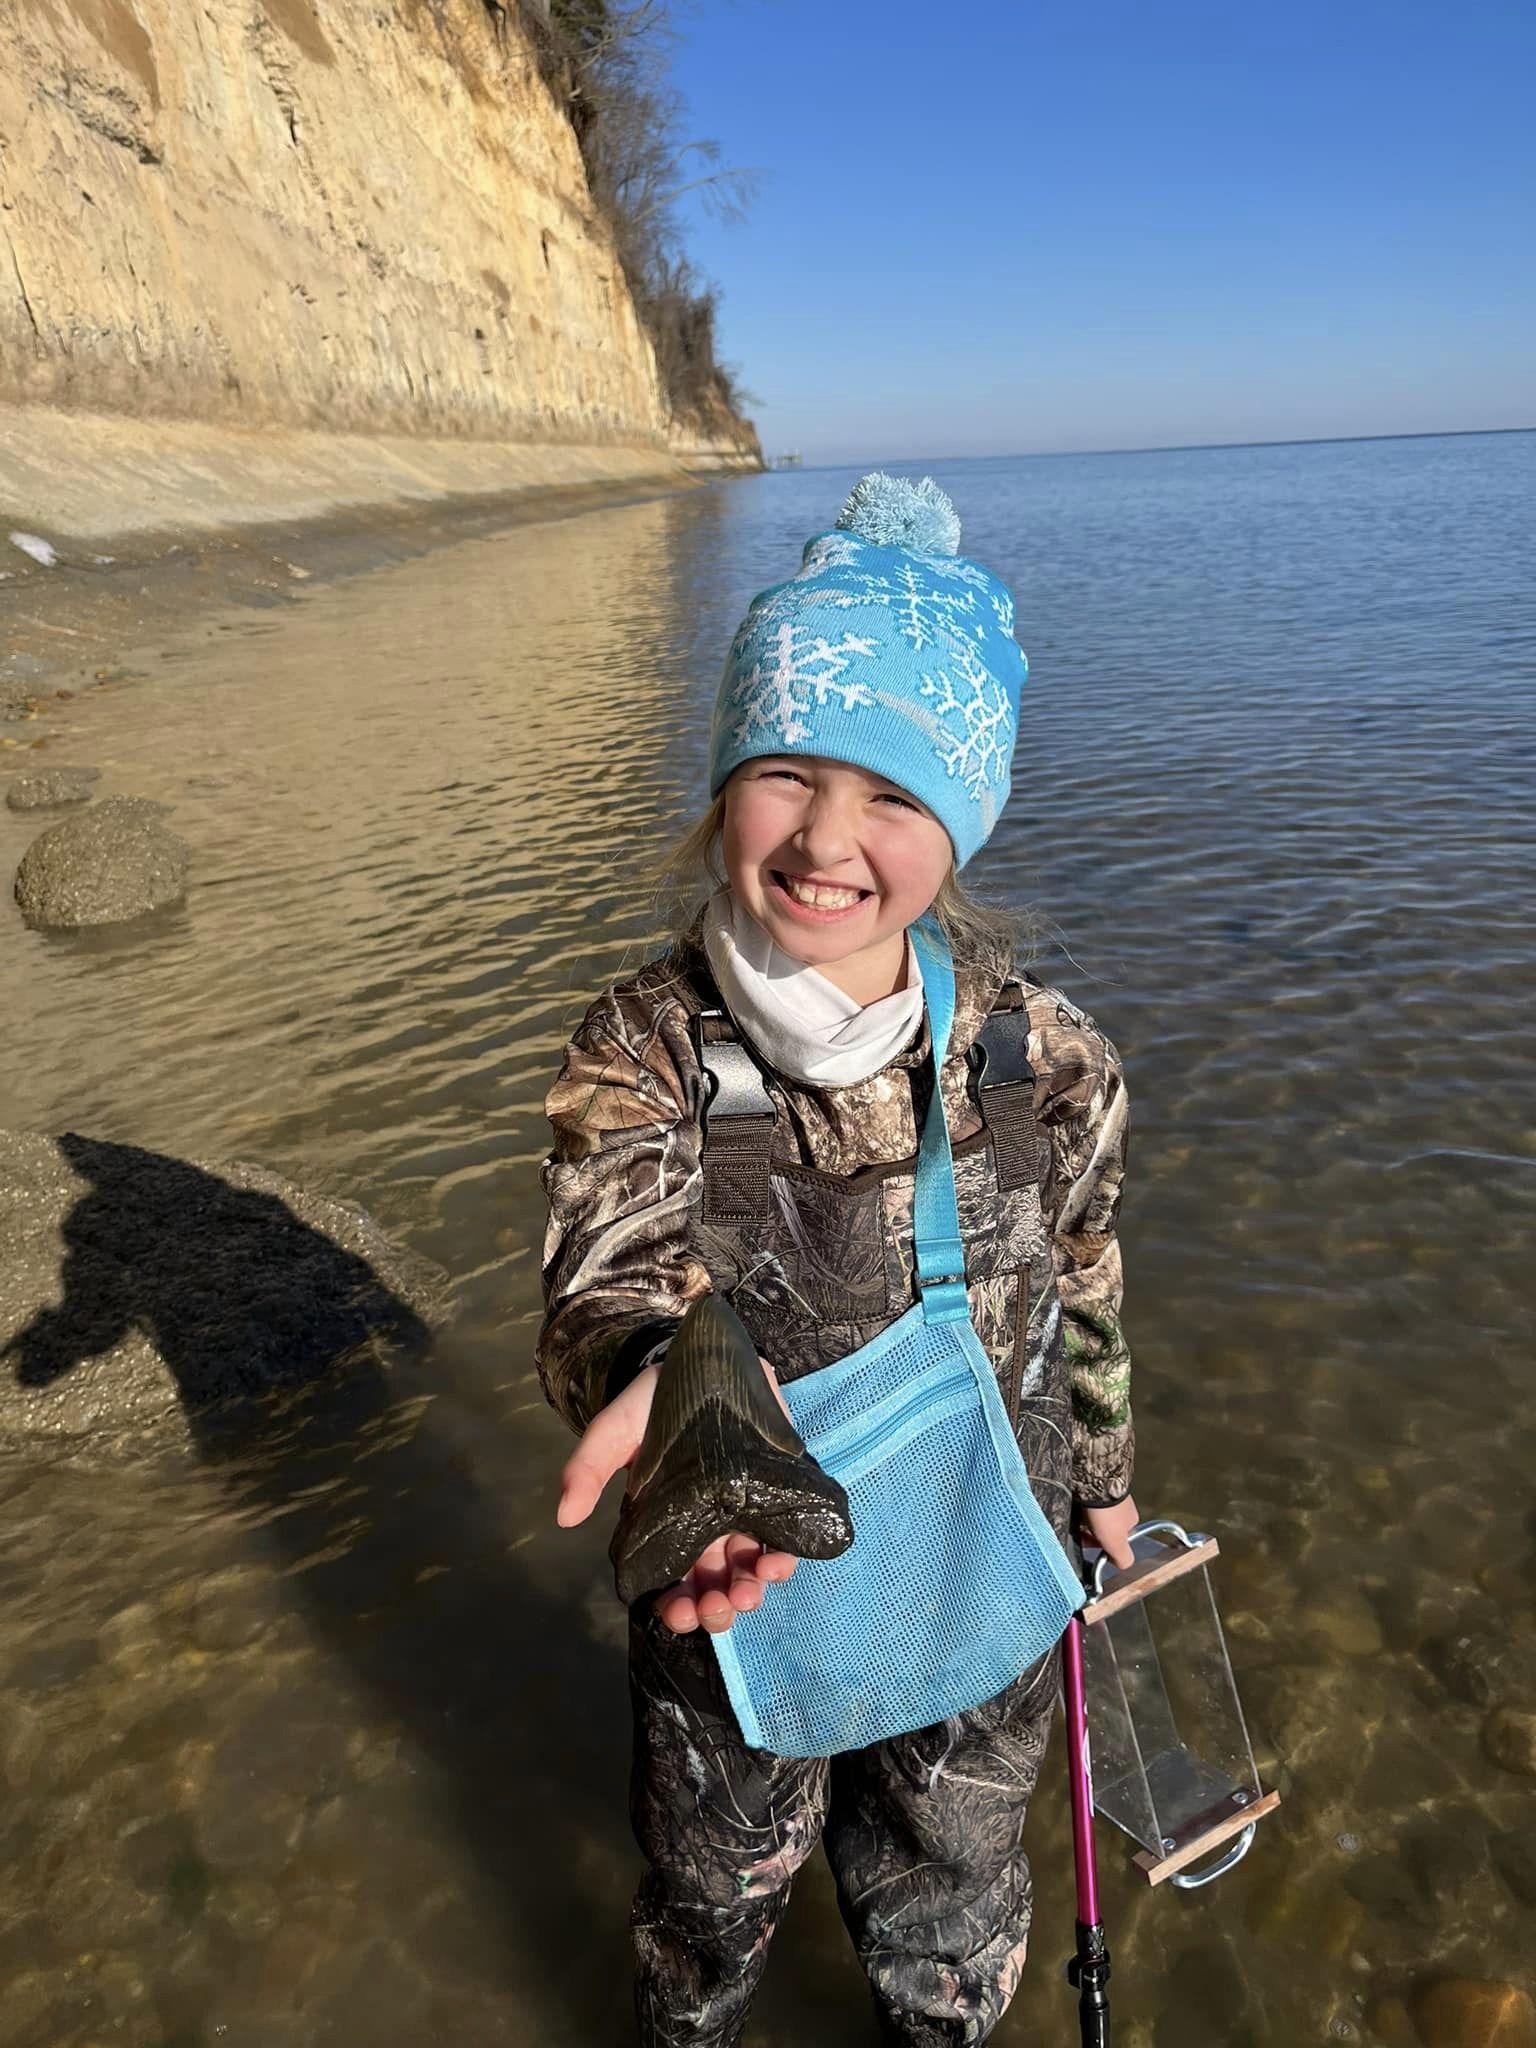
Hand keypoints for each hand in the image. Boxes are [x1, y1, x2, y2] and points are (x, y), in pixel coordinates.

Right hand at [556, 1356, 799, 1634]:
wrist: (705, 1359)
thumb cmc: (653, 1401)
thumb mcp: (615, 1429)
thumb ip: (589, 1467)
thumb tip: (565, 1517)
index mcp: (667, 1524)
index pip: (670, 1579)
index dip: (674, 1604)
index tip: (675, 1613)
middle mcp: (708, 1526)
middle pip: (713, 1584)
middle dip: (714, 1607)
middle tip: (714, 1609)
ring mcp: (746, 1512)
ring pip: (749, 1569)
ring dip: (749, 1591)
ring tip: (745, 1593)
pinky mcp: (778, 1492)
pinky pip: (786, 1538)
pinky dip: (783, 1559)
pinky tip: (777, 1564)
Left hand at [1079, 1493, 1138, 1572]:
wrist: (1095, 1480)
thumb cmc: (1108, 1510)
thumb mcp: (1117, 1543)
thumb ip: (1123, 1558)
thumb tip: (1123, 1565)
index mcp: (1129, 1520)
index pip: (1115, 1539)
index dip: (1100, 1545)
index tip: (1090, 1545)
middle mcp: (1118, 1507)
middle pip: (1100, 1527)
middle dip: (1088, 1532)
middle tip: (1079, 1533)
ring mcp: (1105, 1495)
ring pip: (1089, 1514)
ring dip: (1080, 1520)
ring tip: (1074, 1519)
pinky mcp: (1090, 1485)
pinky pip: (1081, 1501)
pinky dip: (1075, 1507)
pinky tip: (1071, 1508)